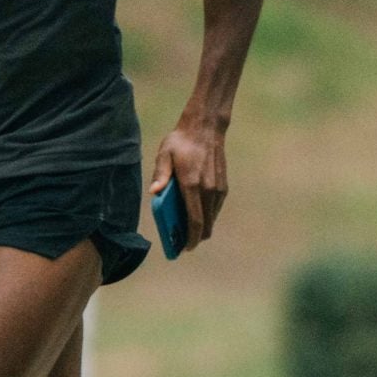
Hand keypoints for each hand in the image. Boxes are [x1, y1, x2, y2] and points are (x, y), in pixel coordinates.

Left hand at [149, 121, 227, 251]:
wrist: (206, 127)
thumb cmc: (181, 141)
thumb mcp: (164, 154)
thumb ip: (160, 174)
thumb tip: (154, 192)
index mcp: (191, 184)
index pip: (194, 219)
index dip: (190, 238)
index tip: (184, 249)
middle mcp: (208, 189)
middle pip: (205, 224)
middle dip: (195, 238)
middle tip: (182, 243)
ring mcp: (217, 188)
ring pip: (211, 218)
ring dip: (201, 227)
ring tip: (187, 231)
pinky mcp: (223, 186)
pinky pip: (215, 208)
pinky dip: (207, 216)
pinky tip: (196, 214)